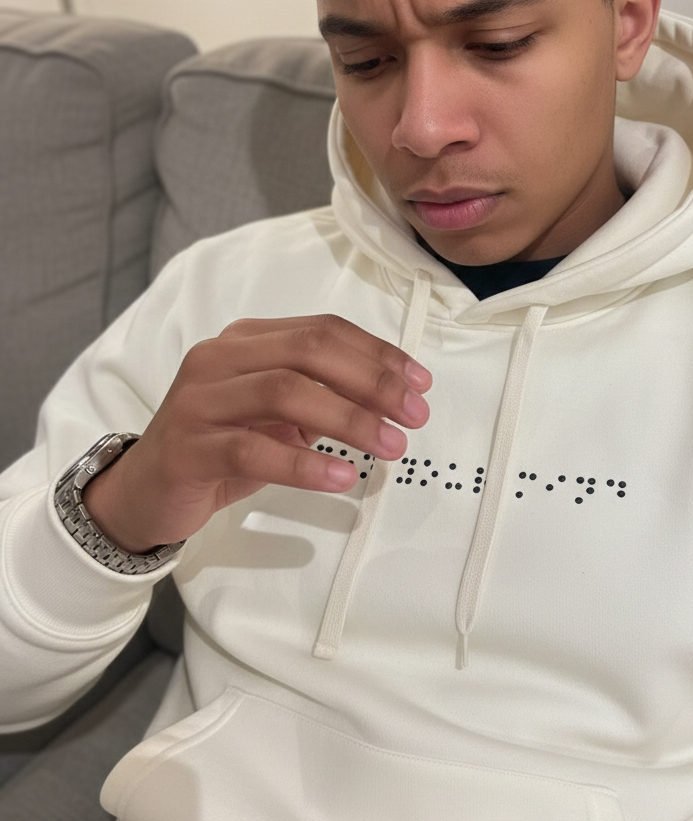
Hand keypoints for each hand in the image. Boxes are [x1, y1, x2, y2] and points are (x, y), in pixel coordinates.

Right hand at [82, 315, 431, 553]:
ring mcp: (200, 400)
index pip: (322, 330)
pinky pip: (254, 450)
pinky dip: (305, 463)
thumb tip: (388, 398)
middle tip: (413, 414)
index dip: (376, 353)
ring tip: (390, 446)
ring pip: (284, 393)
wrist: (145, 489)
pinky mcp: (189, 448)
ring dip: (348, 420)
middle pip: (308, 352)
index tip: (418, 383)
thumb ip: (320, 397)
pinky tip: (342, 476)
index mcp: (245, 340)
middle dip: (371, 381)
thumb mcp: (274, 416)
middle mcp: (220, 359)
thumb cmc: (219, 446)